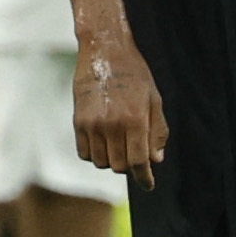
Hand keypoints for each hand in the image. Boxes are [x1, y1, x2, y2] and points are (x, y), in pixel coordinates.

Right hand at [73, 33, 167, 185]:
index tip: (148, 185)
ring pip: (101, 162)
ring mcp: (92, 124)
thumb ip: (157, 131)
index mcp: (135, 119)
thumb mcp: (154, 100)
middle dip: (129, 167)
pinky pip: (85, 153)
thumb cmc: (135, 74)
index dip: (145, 178)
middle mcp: (112, 125)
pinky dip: (95, 155)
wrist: (104, 51)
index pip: (139, 161)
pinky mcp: (78, 121)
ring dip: (112, 161)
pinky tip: (103, 143)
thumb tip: (156, 160)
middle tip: (134, 156)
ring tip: (118, 146)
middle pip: (120, 166)